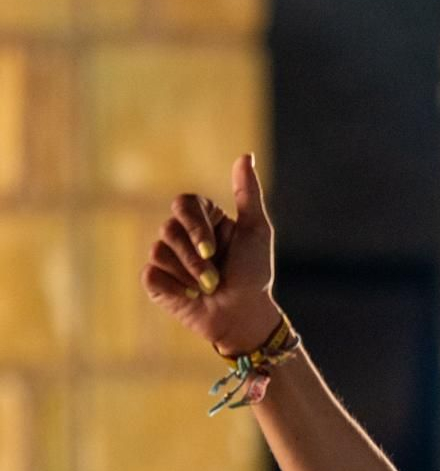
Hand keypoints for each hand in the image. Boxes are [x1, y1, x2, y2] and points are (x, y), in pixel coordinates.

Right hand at [141, 153, 280, 357]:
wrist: (244, 315)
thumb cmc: (254, 273)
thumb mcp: (256, 230)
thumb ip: (248, 193)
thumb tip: (246, 155)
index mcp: (203, 218)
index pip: (182, 203)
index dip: (194, 226)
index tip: (213, 248)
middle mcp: (181, 234)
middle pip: (169, 228)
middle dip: (195, 257)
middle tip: (216, 277)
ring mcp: (166, 257)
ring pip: (159, 252)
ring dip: (190, 275)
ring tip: (208, 289)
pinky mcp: (156, 281)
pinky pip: (152, 274)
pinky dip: (175, 287)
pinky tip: (191, 296)